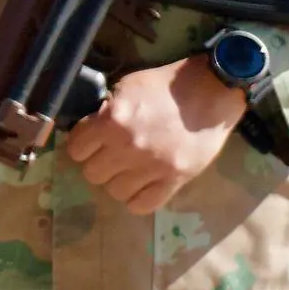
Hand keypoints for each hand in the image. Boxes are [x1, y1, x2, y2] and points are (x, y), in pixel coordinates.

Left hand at [64, 55, 250, 212]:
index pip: (76, 150)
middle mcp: (127, 147)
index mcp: (111, 121)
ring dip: (118, 181)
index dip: (82, 146)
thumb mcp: (126, 86)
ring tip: (129, 170)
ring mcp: (152, 167)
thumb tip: (91, 129)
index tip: (91, 143)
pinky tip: (142, 186)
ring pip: (115, 191)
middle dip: (99, 163)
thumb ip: (105, 111)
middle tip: (111, 155)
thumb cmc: (166, 85)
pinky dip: (138, 199)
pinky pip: (143, 205)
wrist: (212, 90)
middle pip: (92, 173)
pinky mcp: (175, 179)